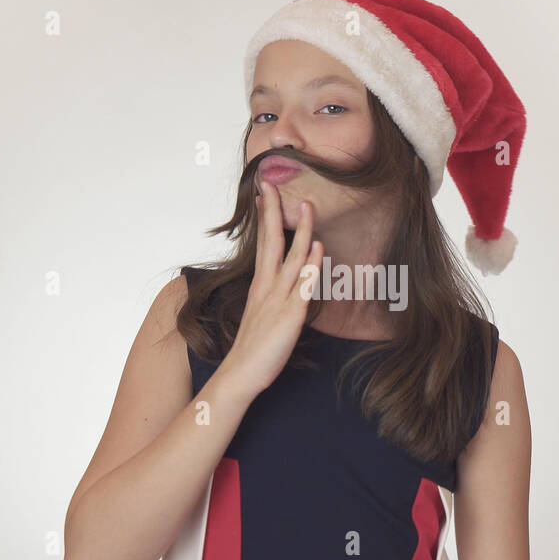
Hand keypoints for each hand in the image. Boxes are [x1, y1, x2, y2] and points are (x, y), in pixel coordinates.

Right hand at [219, 178, 322, 397]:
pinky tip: (318, 248)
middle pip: (271, 242)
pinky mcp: (289, 317)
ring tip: (307, 206)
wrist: (240, 376)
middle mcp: (266, 288)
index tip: (265, 192)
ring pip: (290, 258)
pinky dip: (310, 265)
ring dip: (301, 231)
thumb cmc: (253, 349)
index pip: (263, 243)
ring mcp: (277, 300)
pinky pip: (302, 286)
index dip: (266, 217)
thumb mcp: (264, 316)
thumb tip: (290, 280)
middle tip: (273, 183)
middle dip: (274, 212)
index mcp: (260, 286)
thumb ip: (275, 296)